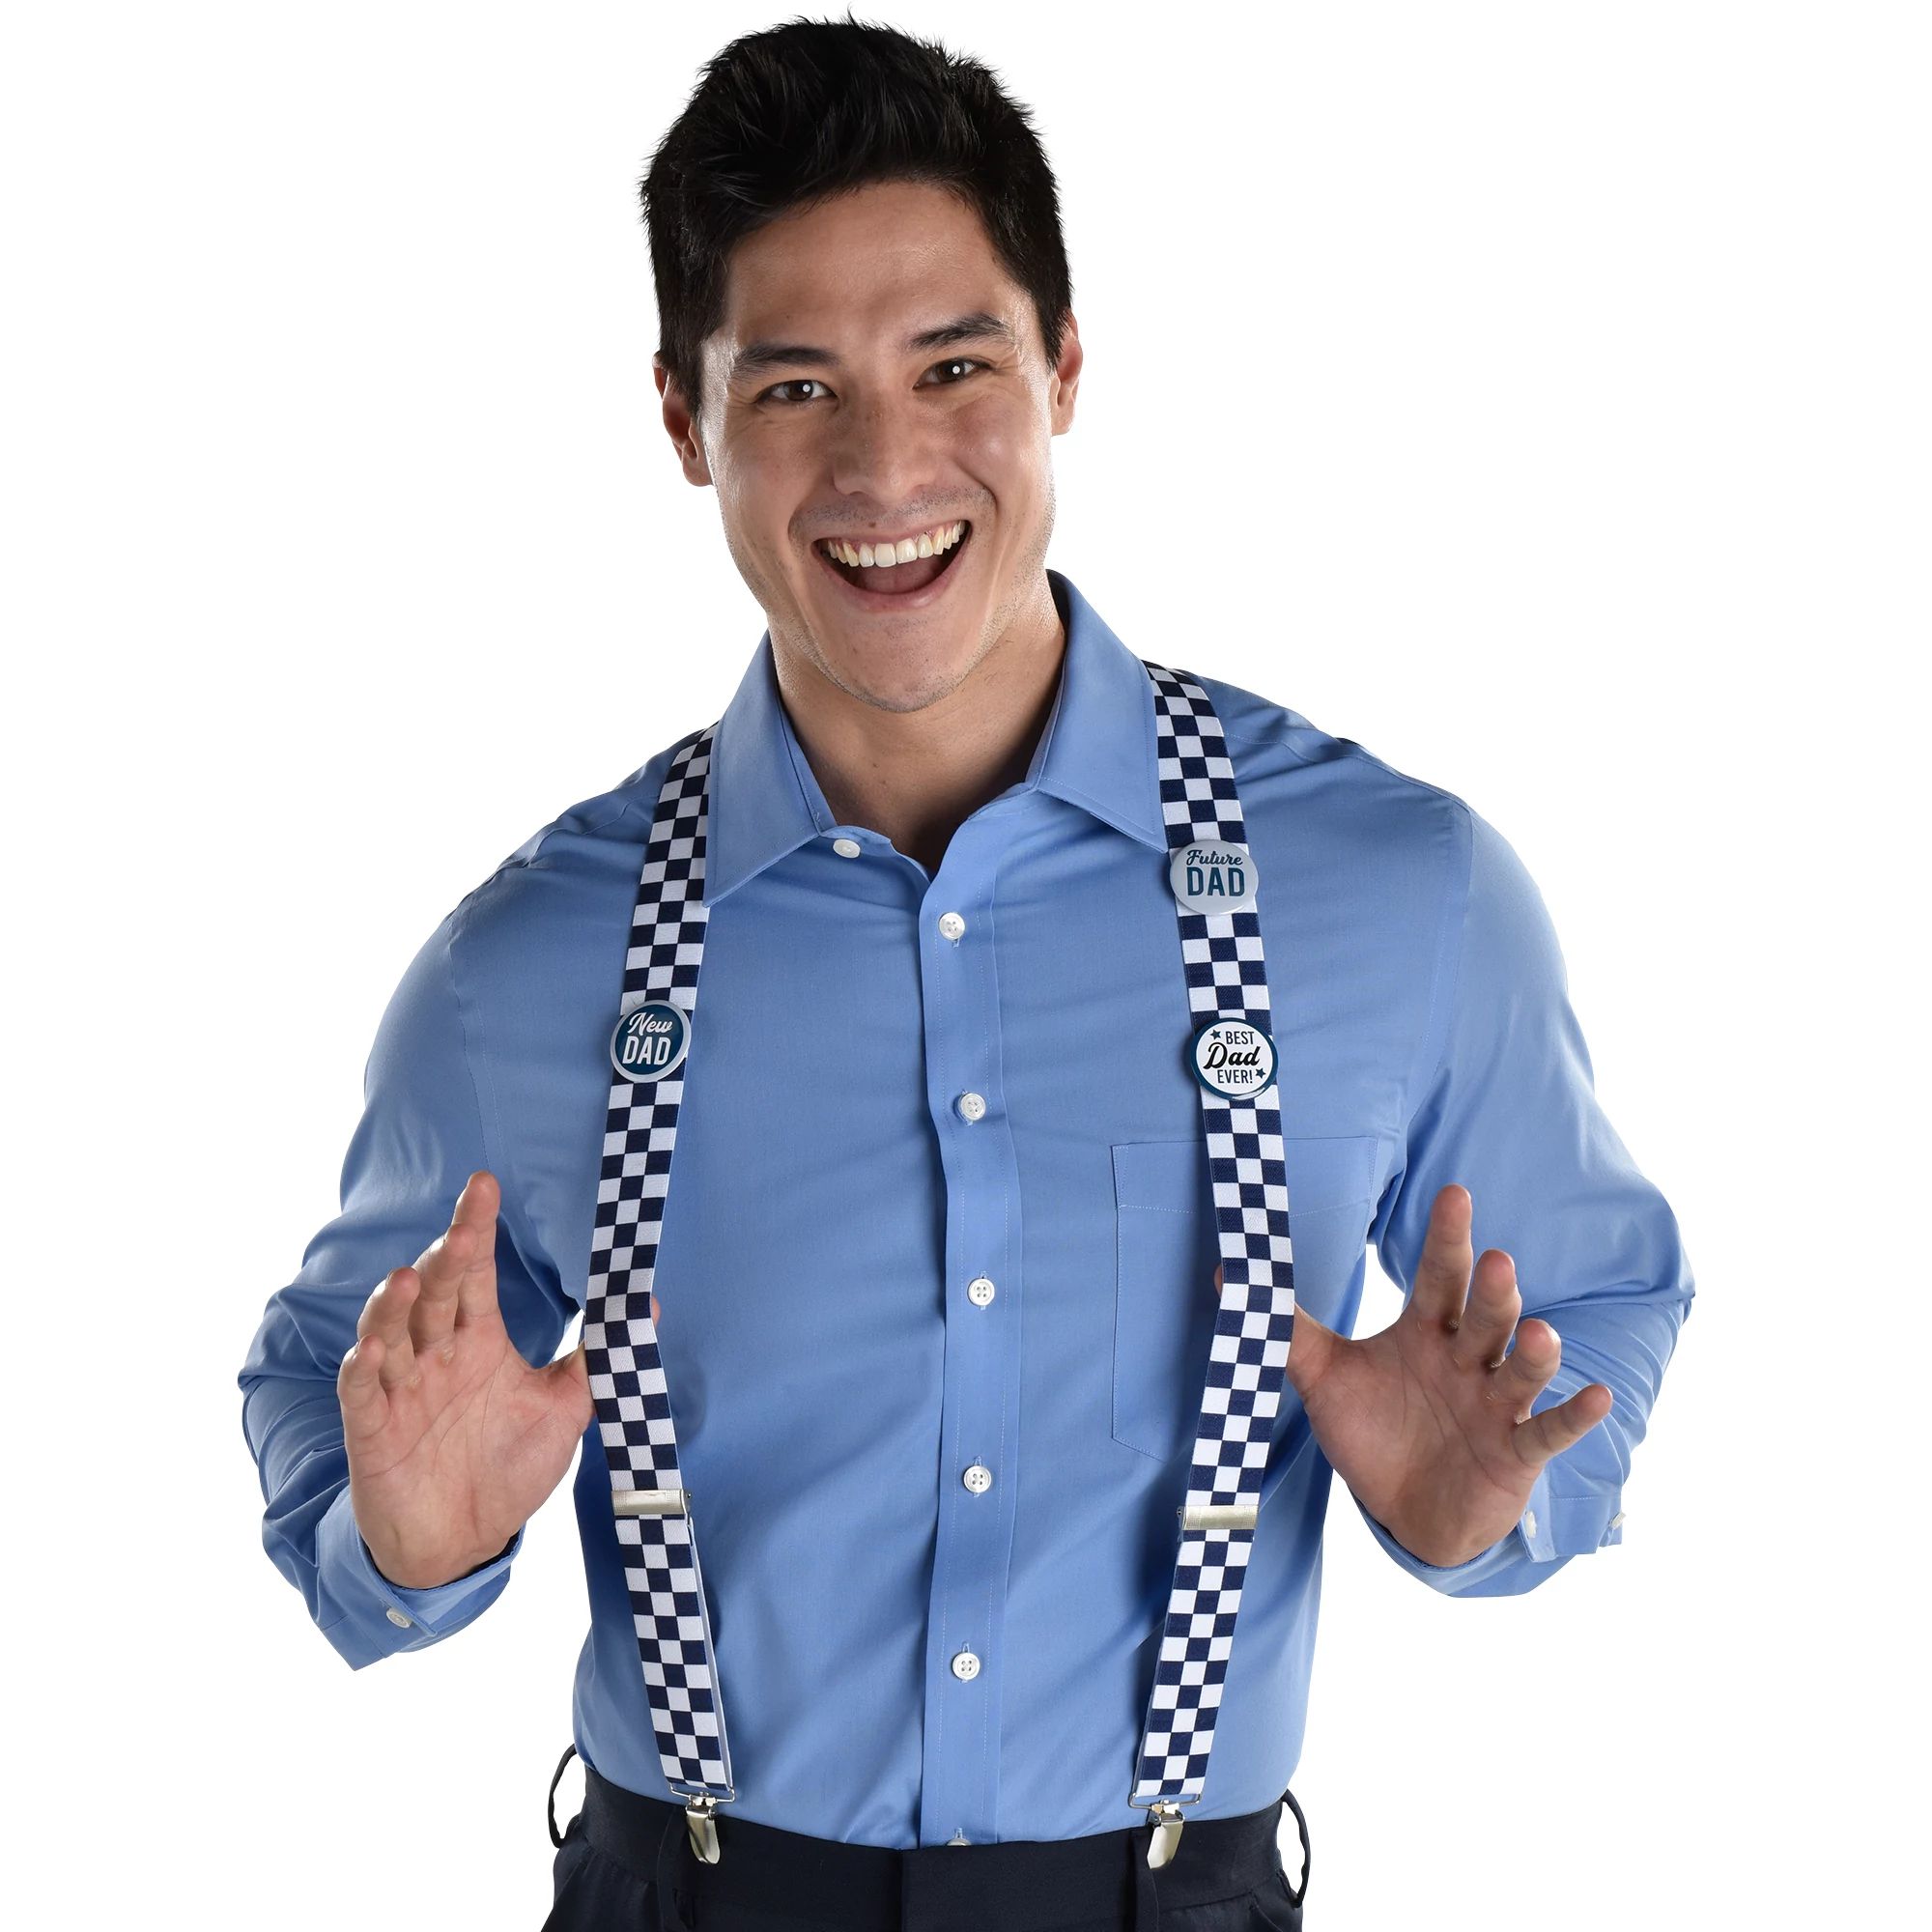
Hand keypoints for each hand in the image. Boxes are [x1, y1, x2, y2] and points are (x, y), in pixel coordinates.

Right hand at [337, 1170, 657, 1588]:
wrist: (461, 1543)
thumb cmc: (506, 1467)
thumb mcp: (563, 1411)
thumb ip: (594, 1360)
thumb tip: (645, 1306)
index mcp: (479, 1342)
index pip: (477, 1275)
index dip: (478, 1229)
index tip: (485, 1184)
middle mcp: (436, 1356)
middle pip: (437, 1295)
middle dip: (447, 1260)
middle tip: (463, 1231)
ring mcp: (401, 1391)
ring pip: (390, 1335)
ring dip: (394, 1308)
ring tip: (407, 1280)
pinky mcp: (373, 1432)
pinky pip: (362, 1396)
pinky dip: (361, 1373)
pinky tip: (368, 1353)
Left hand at [1227, 1182, 1611, 1566]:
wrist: (1405, 1511)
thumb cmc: (1374, 1431)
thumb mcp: (1326, 1378)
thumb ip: (1286, 1329)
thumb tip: (1227, 1277)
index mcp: (1426, 1332)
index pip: (1439, 1277)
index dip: (1447, 1238)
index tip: (1455, 1194)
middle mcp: (1468, 1359)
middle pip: (1484, 1317)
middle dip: (1492, 1292)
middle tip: (1497, 1261)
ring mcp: (1497, 1405)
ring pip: (1520, 1369)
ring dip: (1533, 1352)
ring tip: (1537, 1332)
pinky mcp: (1516, 1453)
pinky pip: (1549, 1431)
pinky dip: (1574, 1415)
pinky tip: (1597, 1395)